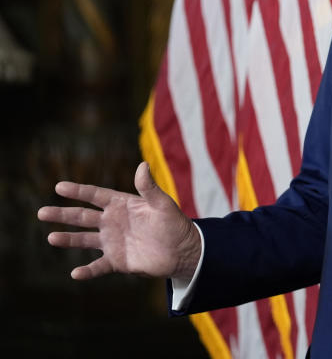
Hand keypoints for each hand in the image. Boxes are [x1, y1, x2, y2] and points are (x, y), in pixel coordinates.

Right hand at [37, 161, 200, 281]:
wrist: (182, 250)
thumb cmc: (174, 223)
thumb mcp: (161, 203)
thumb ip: (149, 187)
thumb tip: (142, 165)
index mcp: (121, 205)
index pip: (95, 195)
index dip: (78, 191)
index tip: (59, 186)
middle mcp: (112, 222)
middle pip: (82, 217)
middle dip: (62, 214)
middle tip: (41, 212)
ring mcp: (112, 242)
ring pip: (84, 239)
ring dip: (67, 239)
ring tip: (51, 238)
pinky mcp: (117, 261)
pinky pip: (98, 266)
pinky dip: (87, 271)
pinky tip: (75, 273)